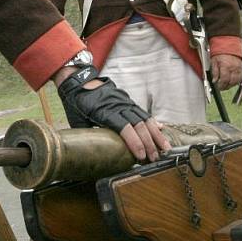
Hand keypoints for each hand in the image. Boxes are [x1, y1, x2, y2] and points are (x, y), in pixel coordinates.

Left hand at [55, 66, 170, 162]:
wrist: (79, 82)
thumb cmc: (77, 103)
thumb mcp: (77, 121)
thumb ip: (89, 135)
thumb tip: (94, 154)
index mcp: (105, 111)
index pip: (124, 128)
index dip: (135, 142)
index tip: (141, 156)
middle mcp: (118, 105)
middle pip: (138, 124)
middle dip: (149, 143)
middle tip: (155, 158)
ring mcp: (125, 102)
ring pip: (144, 118)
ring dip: (155, 134)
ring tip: (164, 148)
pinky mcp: (128, 100)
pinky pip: (143, 112)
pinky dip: (152, 122)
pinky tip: (160, 131)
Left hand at [210, 54, 241, 89]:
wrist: (228, 44)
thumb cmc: (220, 52)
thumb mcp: (214, 61)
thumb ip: (214, 72)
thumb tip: (214, 80)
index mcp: (226, 66)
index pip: (224, 80)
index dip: (221, 85)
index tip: (218, 87)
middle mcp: (233, 68)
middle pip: (231, 82)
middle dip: (226, 86)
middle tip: (221, 87)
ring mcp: (239, 68)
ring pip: (237, 81)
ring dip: (231, 85)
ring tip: (226, 85)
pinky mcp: (241, 68)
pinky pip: (241, 77)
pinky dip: (236, 81)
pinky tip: (232, 81)